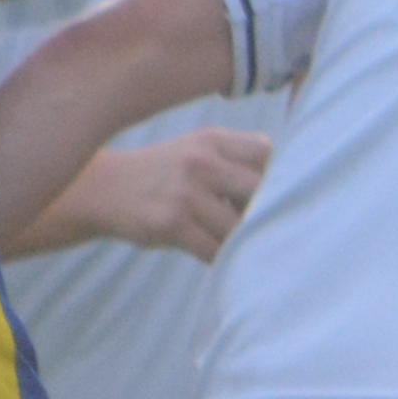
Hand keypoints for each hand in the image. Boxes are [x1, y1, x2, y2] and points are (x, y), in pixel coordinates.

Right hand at [84, 127, 271, 259]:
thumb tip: (293, 183)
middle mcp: (202, 162)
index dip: (282, 178)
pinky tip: (224, 258)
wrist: (104, 188)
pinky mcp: (172, 224)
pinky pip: (215, 251)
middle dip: (269, 212)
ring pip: (240, 227)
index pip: (269, 154)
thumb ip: (240, 158)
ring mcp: (186, 193)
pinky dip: (225, 259)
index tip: (284, 196)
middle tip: (272, 227)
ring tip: (246, 245)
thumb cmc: (165, 172)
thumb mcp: (199, 148)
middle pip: (262, 191)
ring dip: (246, 241)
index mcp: (214, 140)